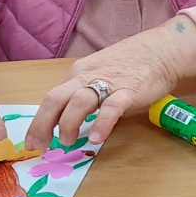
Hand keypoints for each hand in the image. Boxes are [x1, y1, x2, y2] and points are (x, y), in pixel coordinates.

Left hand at [25, 15, 195, 149]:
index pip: (50, 98)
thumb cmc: (132, 62)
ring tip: (67, 142)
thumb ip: (84, 91)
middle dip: (41, 126)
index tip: (33, 142)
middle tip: (39, 147)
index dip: (38, 122)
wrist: (163, 49)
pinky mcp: (129, 90)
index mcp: (78, 73)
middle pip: (55, 100)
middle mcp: (88, 76)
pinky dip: (101, 124)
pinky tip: (96, 138)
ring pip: (78, 102)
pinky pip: (111, 108)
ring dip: (68, 124)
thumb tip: (67, 118)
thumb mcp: (99, 72)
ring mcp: (109, 82)